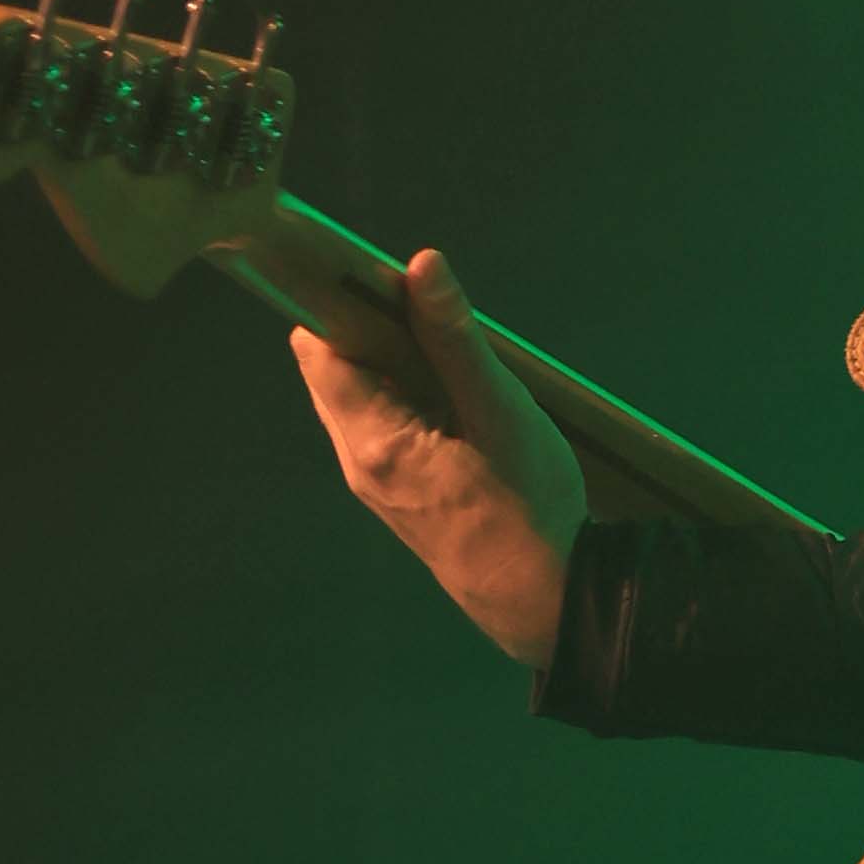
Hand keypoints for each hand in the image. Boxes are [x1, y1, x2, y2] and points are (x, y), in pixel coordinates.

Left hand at [291, 249, 588, 668]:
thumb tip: (420, 263)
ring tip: (456, 360)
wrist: (544, 599)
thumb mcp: (500, 410)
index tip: (386, 280)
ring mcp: (374, 482)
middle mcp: (357, 461)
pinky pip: (384, 425)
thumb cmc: (528, 506)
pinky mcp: (398, 494)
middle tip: (436, 318)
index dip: (343, 305)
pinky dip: (410, 398)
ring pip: (361, 397)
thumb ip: (455, 336)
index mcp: (372, 439)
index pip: (319, 347)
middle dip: (374, 331)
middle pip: (335, 369)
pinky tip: (459, 402)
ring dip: (397, 365)